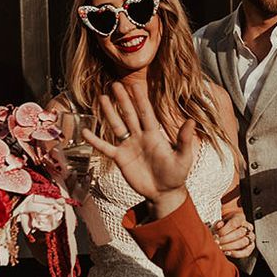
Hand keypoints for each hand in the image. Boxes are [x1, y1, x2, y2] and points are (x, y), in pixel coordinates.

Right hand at [82, 81, 193, 217]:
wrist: (164, 192)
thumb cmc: (176, 175)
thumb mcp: (183, 158)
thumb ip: (184, 140)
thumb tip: (191, 121)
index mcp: (154, 134)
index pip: (146, 113)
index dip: (140, 99)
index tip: (135, 85)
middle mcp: (140, 136)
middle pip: (129, 114)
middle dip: (122, 100)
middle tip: (115, 84)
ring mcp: (129, 146)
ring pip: (117, 126)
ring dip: (109, 112)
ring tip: (102, 98)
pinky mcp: (120, 158)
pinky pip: (105, 147)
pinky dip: (95, 140)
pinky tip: (85, 132)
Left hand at [212, 212, 255, 258]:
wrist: (231, 229)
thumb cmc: (225, 226)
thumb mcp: (220, 223)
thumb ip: (218, 224)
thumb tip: (219, 225)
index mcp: (240, 218)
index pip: (234, 223)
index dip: (224, 230)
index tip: (215, 235)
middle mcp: (248, 227)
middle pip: (239, 233)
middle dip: (226, 239)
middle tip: (217, 242)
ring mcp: (251, 237)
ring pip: (243, 242)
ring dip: (230, 246)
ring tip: (221, 248)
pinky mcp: (251, 247)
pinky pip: (246, 252)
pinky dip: (236, 253)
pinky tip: (227, 253)